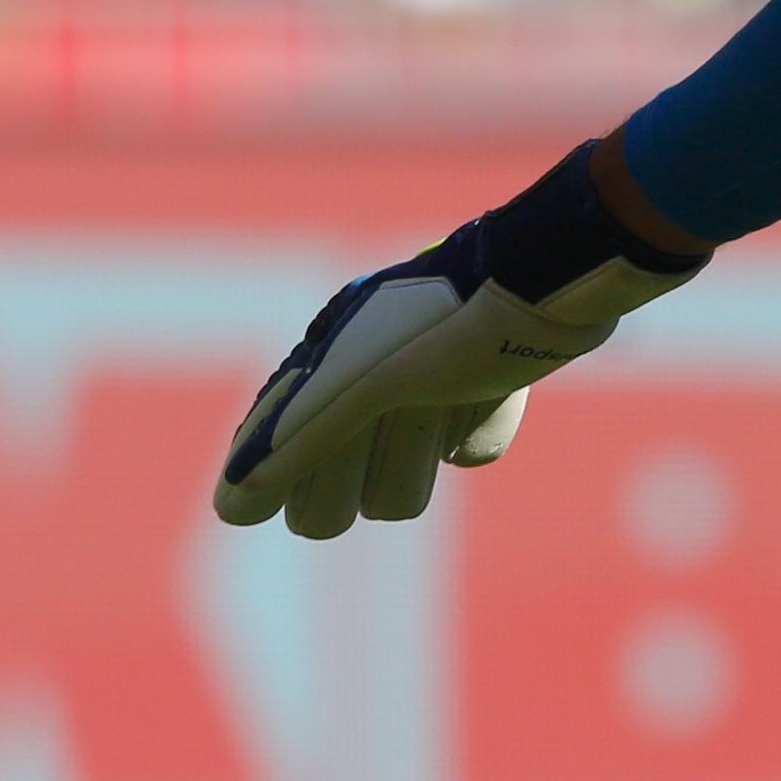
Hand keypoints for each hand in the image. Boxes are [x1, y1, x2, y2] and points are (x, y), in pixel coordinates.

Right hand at [214, 142, 707, 538]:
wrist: (551, 276)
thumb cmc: (443, 321)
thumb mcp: (359, 381)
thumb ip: (296, 439)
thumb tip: (230, 504)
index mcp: (321, 362)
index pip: (273, 449)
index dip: (278, 479)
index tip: (274, 493)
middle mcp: (366, 373)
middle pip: (335, 492)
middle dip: (360, 470)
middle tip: (390, 421)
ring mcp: (428, 382)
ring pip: (405, 480)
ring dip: (419, 454)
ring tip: (440, 407)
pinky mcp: (486, 385)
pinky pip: (471, 448)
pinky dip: (481, 429)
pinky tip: (488, 393)